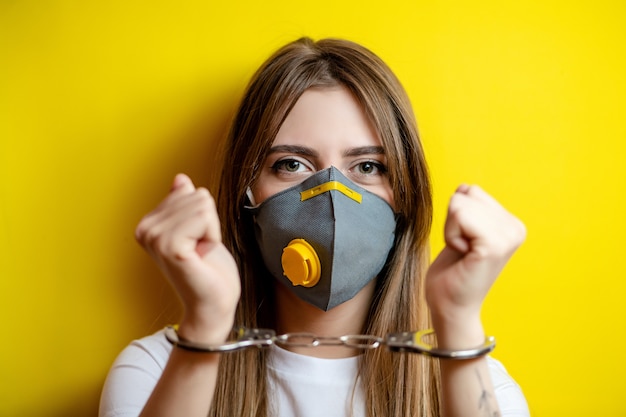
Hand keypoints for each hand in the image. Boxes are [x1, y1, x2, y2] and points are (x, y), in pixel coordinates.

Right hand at [135, 174, 240, 342]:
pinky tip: (202, 255)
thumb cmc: (209, 269)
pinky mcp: (170, 247)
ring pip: (202, 205)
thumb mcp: (199, 228)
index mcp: (148, 223)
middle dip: (208, 222)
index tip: (196, 242)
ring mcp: (155, 238)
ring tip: (200, 253)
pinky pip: (204, 217)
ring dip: (211, 230)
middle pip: (196, 195)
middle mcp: (146, 229)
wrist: (213, 302)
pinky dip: (212, 236)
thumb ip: (185, 204)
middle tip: (200, 249)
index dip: (203, 217)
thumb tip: (180, 179)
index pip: (188, 190)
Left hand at [425, 185, 525, 345]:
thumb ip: (468, 207)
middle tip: (462, 250)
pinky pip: (459, 216)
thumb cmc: (453, 273)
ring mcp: (508, 237)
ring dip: (451, 230)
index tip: (464, 243)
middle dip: (453, 222)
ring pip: (460, 204)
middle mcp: (516, 228)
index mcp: (511, 223)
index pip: (471, 191)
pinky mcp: (494, 246)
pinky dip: (451, 235)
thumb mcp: (462, 230)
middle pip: (466, 194)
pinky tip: (462, 255)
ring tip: (463, 253)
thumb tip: (464, 188)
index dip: (456, 216)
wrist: (451, 308)